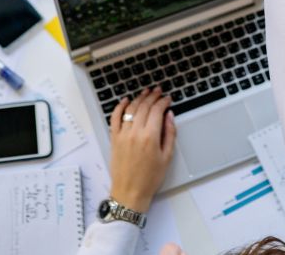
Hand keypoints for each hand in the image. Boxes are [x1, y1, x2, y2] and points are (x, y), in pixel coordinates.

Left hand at [108, 88, 176, 212]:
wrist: (130, 192)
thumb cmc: (150, 178)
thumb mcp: (167, 157)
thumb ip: (170, 134)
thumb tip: (169, 116)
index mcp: (150, 137)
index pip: (157, 111)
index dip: (163, 101)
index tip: (168, 99)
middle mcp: (135, 133)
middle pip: (144, 106)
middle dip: (152, 96)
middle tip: (158, 91)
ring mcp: (123, 135)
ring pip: (130, 109)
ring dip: (139, 98)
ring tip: (146, 93)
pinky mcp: (114, 139)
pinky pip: (115, 118)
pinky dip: (119, 107)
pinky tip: (125, 101)